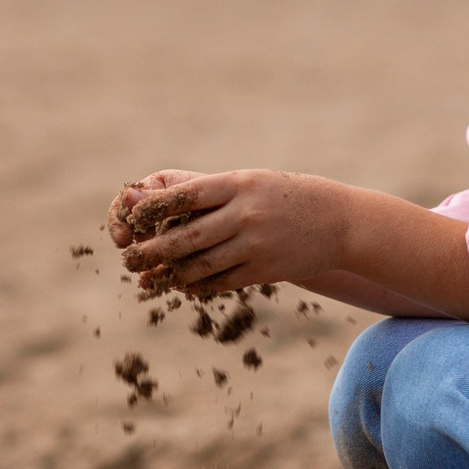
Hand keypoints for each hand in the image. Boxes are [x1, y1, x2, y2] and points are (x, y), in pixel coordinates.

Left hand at [109, 169, 344, 298]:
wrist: (340, 222)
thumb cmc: (284, 197)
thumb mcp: (250, 182)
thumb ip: (207, 193)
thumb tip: (152, 201)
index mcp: (238, 184)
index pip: (185, 195)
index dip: (153, 208)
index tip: (130, 217)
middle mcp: (245, 214)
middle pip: (187, 236)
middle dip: (152, 250)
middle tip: (129, 259)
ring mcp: (255, 245)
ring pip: (200, 264)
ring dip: (170, 273)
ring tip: (150, 277)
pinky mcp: (264, 270)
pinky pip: (221, 281)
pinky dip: (197, 285)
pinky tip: (183, 285)